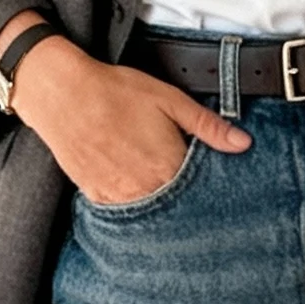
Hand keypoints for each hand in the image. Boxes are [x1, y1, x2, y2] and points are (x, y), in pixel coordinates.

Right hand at [0, 17, 250, 202]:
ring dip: (158, 203)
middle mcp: (145, 189)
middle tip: (181, 182)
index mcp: (168, 167)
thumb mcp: (169, 100)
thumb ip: (207, 126)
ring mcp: (119, 196)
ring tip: (154, 180)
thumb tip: (243, 143)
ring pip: (149, 211)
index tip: (209, 181)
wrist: (61, 94)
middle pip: (175, 206)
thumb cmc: (115, 91)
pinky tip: (132, 185)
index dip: (206, 186)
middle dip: (184, 198)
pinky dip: (131, 202)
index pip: (199, 191)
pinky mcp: (97, 196)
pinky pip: (122, 210)